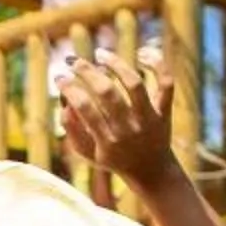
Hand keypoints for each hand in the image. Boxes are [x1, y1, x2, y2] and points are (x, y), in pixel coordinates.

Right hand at [58, 54, 176, 185]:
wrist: (151, 171)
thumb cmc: (113, 159)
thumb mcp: (88, 153)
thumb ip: (72, 131)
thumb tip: (65, 105)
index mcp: (106, 141)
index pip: (85, 108)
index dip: (69, 89)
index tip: (59, 77)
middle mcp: (128, 129)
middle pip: (107, 92)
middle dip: (87, 72)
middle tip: (74, 62)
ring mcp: (148, 119)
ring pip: (134, 83)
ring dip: (116, 64)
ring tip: (100, 54)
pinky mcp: (164, 111)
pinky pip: (166, 84)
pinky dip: (157, 64)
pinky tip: (141, 54)